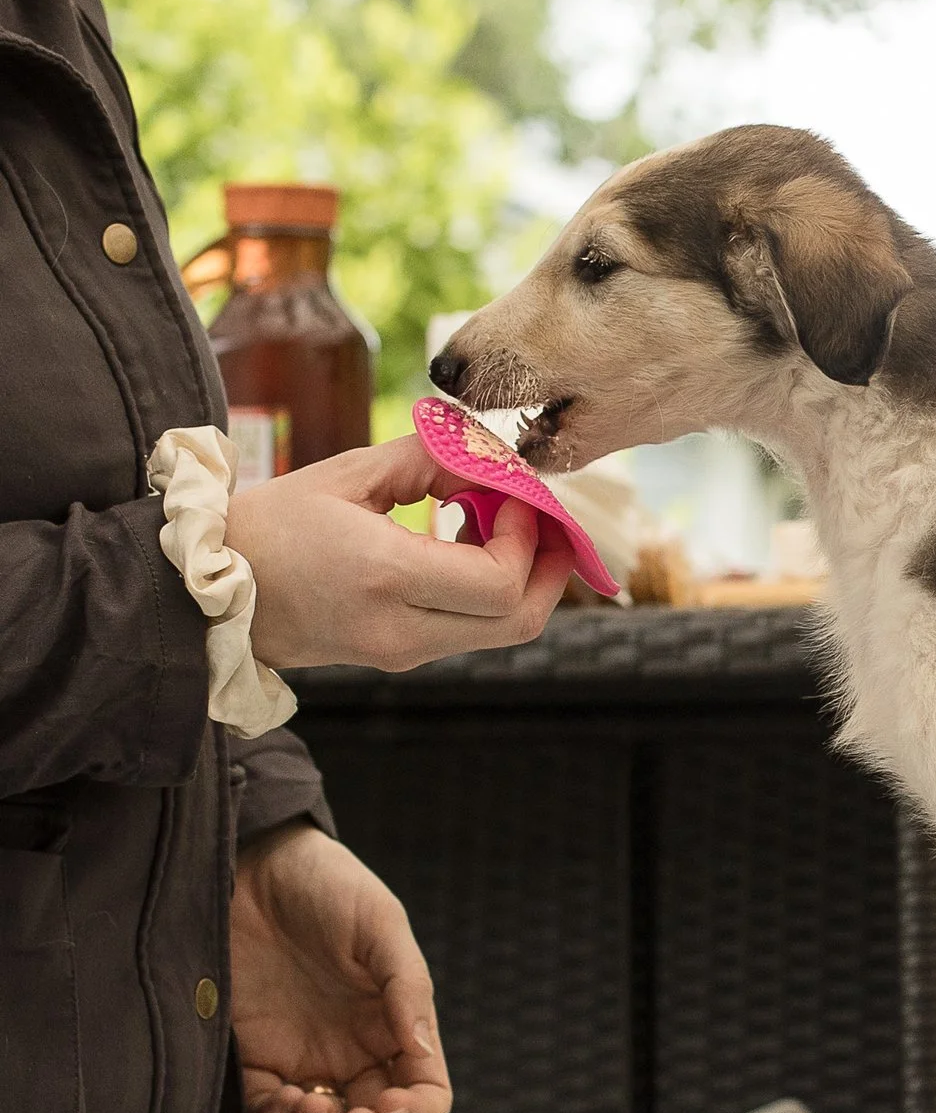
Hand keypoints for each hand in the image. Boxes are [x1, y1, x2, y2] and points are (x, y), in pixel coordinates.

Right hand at [227, 432, 571, 671]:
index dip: (527, 537)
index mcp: (383, 578)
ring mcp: (402, 652)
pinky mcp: (401, 657)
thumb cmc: (270, 525)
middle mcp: (400, 629)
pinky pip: (473, 631)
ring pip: (504, 631)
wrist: (207, 594)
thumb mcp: (347, 473)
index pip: (499, 581)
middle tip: (543, 516)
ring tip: (502, 522)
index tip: (517, 493)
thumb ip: (429, 458)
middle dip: (550, 566)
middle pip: (520, 620)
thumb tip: (493, 454)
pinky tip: (470, 544)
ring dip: (525, 577)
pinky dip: (493, 591)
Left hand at [231, 823, 450, 1112]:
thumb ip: (406, 987)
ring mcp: (305, 1056)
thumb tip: (422, 1053)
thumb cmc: (326, 885)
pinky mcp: (254, 1055)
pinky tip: (278, 1096)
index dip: (416, 1110)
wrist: (247, 863)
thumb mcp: (380, 924)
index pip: (425, 1090)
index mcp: (399, 1023)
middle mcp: (357, 1049)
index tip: (389, 1101)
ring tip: (311, 1106)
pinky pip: (268, 1109)